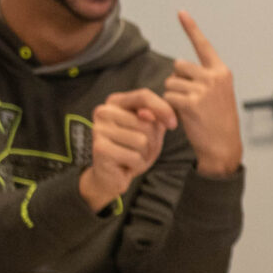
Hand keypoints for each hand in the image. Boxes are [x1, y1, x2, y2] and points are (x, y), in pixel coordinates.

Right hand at [79, 88, 177, 209]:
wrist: (111, 176)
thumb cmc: (132, 150)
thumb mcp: (150, 130)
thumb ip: (155, 117)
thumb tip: (148, 115)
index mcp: (115, 102)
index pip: (144, 95)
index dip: (163, 109)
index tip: (173, 124)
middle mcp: (103, 111)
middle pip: (146, 122)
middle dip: (153, 141)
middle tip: (142, 150)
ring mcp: (99, 129)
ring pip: (142, 140)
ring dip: (145, 154)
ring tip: (134, 157)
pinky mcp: (100, 148)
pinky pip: (134, 156)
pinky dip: (137, 164)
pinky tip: (127, 166)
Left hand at [163, 13, 241, 175]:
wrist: (223, 146)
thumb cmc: (219, 122)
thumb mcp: (219, 94)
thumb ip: (204, 78)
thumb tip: (178, 70)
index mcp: (221, 72)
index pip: (203, 45)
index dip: (191, 28)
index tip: (180, 12)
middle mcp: (213, 77)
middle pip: (178, 66)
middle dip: (178, 81)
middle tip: (191, 99)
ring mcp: (203, 90)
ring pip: (170, 83)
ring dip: (173, 96)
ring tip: (190, 109)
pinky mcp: (191, 103)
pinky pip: (169, 97)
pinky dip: (171, 107)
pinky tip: (185, 116)